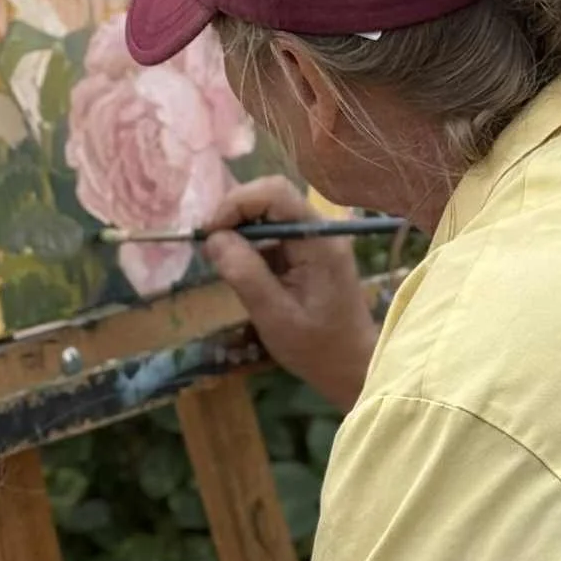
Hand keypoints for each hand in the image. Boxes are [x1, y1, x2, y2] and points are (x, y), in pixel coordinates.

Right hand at [203, 177, 378, 412]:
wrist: (351, 366)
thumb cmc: (317, 348)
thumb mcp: (274, 316)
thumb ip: (245, 274)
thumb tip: (214, 238)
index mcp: (319, 241)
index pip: (275, 193)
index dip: (236, 203)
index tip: (210, 232)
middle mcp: (321, 230)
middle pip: (270, 197)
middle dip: (234, 215)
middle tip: (210, 245)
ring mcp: (316, 239)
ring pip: (269, 213)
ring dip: (241, 231)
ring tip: (222, 262)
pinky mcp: (308, 251)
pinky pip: (274, 233)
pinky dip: (251, 244)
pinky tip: (242, 271)